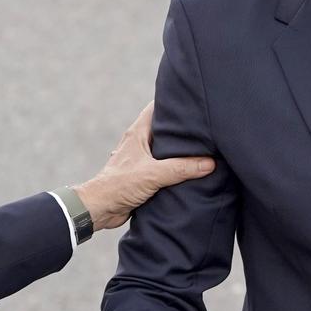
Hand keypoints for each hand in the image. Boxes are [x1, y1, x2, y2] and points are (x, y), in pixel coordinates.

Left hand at [76, 101, 215, 230]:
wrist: (100, 209)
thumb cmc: (118, 186)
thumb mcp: (153, 174)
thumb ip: (181, 168)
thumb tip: (209, 163)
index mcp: (138, 134)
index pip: (156, 108)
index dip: (172, 102)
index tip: (191, 101)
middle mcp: (139, 143)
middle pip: (163, 128)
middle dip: (181, 128)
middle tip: (204, 126)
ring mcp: (140, 159)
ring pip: (164, 149)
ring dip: (179, 151)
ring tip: (202, 148)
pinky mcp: (143, 175)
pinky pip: (163, 167)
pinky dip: (175, 168)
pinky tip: (189, 172)